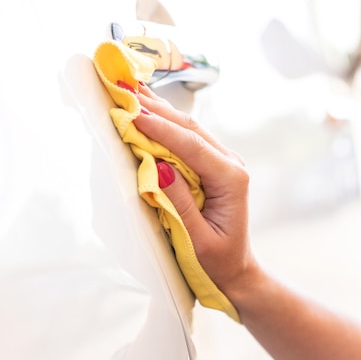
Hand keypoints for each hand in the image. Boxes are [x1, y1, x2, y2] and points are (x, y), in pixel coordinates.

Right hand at [133, 83, 360, 359]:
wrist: (235, 270)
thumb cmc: (217, 262)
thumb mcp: (197, 240)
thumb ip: (179, 203)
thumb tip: (158, 166)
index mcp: (231, 179)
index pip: (191, 146)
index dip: (161, 127)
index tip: (132, 111)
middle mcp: (231, 164)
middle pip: (190, 129)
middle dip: (157, 109)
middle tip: (124, 89)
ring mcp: (224, 162)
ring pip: (190, 129)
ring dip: (161, 111)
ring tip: (131, 90)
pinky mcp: (213, 166)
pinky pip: (188, 139)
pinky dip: (166, 124)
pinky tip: (149, 111)